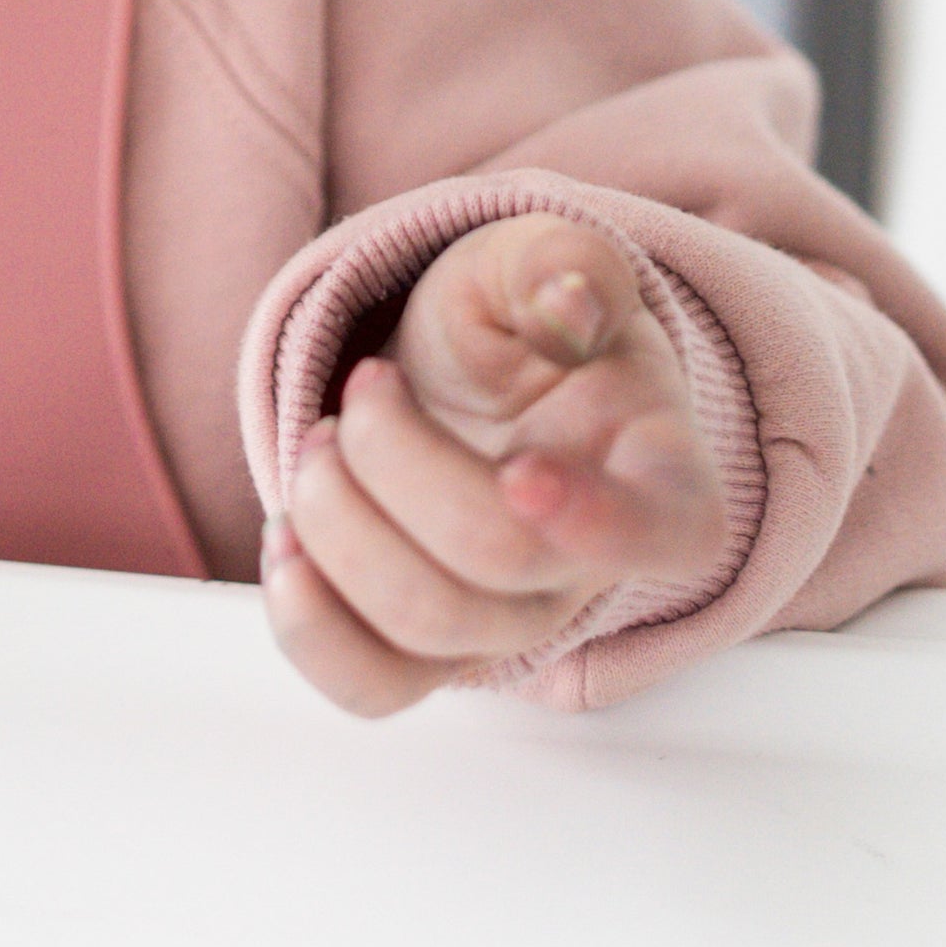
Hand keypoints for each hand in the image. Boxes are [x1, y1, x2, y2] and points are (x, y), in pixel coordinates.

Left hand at [262, 211, 725, 717]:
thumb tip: (569, 302)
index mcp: (656, 476)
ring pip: (425, 624)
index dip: (595, 521)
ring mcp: (508, 623)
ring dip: (338, 519)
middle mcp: (588, 572)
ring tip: (319, 445)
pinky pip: (369, 686)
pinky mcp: (425, 653)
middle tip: (366, 387)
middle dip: (395, 460)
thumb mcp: (541, 260)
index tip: (520, 468)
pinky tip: (285, 541)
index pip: (660, 535)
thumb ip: (561, 265)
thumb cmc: (523, 325)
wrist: (474, 378)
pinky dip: (307, 621)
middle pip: (498, 562)